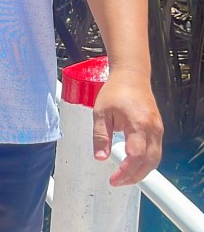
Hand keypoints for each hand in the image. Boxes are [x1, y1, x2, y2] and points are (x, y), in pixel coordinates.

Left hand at [92, 69, 162, 185]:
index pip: (136, 156)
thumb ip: (100, 136)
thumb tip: (100, 158)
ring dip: (141, 172)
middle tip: (117, 182)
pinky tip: (133, 166)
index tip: (113, 179)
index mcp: (138, 125)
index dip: (125, 171)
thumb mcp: (101, 113)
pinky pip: (156, 152)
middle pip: (149, 162)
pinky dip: (146, 163)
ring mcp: (158, 130)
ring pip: (155, 159)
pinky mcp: (158, 130)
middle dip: (134, 176)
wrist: (132, 77)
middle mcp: (153, 129)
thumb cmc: (115, 92)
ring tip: (124, 178)